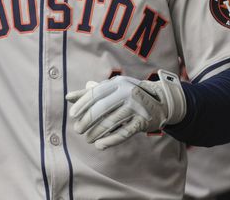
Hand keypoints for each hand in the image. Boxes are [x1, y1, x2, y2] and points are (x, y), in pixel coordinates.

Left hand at [65, 70, 185, 149]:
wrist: (160, 101)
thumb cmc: (130, 94)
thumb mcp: (113, 89)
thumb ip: (92, 93)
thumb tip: (69, 97)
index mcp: (117, 83)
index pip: (96, 93)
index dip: (83, 104)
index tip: (73, 114)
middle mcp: (127, 92)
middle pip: (102, 108)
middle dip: (87, 120)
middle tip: (78, 129)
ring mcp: (136, 107)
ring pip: (111, 122)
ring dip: (96, 132)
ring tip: (87, 139)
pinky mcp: (142, 121)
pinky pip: (124, 133)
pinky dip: (110, 140)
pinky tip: (100, 145)